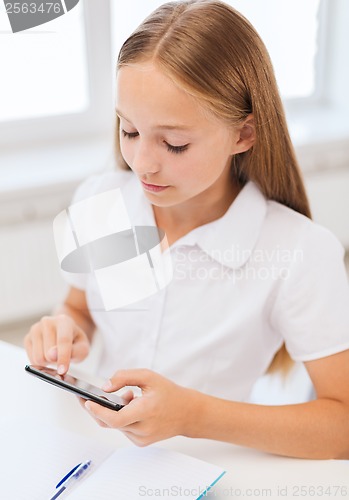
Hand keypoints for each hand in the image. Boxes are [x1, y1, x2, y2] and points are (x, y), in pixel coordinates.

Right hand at [24, 314, 89, 374]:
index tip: (62, 370)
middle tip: (63, 356)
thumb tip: (53, 355)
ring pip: (38, 358)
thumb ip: (74, 352)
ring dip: (48, 362)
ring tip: (55, 355)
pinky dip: (41, 362)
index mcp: (64, 321)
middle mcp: (47, 322)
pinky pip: (32, 360)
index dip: (63, 357)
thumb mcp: (82, 348)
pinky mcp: (27, 338)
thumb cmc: (75, 341)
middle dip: (56, 361)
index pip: (63, 341)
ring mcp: (35, 329)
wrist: (66, 334)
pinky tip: (46, 354)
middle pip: (49, 353)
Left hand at [82, 369, 197, 445]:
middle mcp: (143, 429)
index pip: (116, 419)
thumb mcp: (149, 376)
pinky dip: (121, 417)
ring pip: (116, 426)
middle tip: (84, 398)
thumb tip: (105, 387)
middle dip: (95, 410)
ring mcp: (141, 439)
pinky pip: (123, 429)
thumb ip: (125, 377)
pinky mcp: (140, 442)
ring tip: (127, 395)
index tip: (87, 402)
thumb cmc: (169, 393)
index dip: (99, 412)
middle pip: (110, 423)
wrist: (188, 413)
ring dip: (113, 411)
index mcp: (146, 412)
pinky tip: (131, 404)